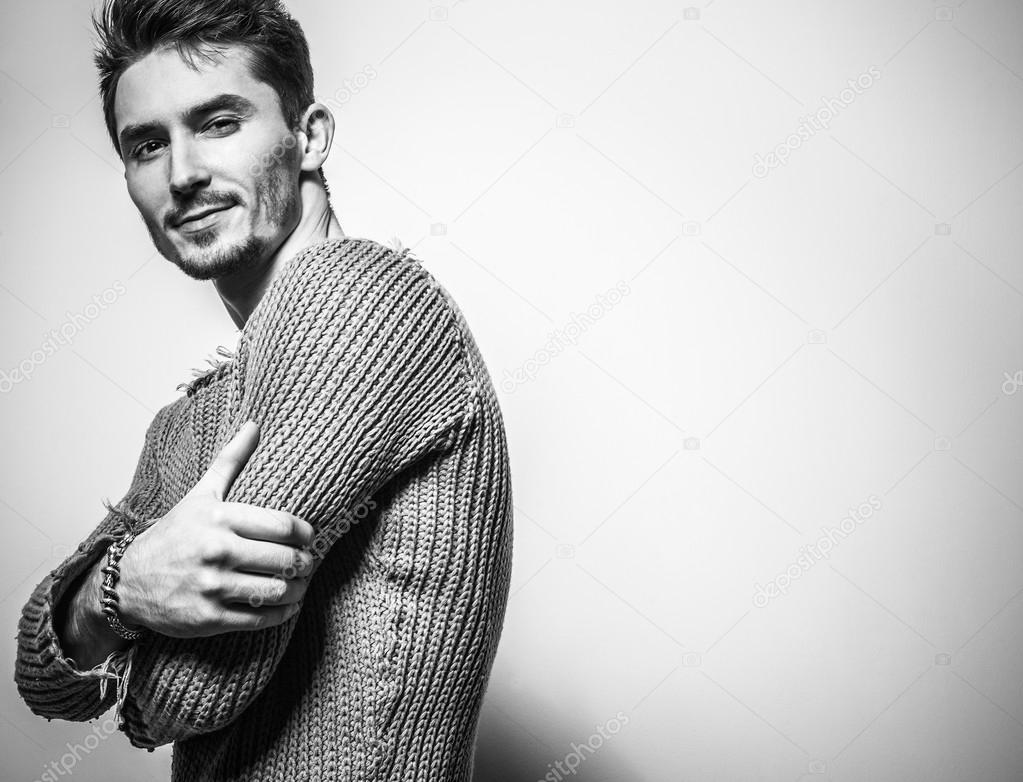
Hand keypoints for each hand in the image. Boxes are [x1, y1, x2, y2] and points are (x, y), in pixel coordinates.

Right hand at [117, 421, 317, 637]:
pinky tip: (288, 605)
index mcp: (220, 518)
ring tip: (301, 583)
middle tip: (309, 562)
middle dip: (305, 563)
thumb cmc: (173, 534)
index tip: (310, 538)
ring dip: (298, 589)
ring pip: (277, 590)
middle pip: (286, 559)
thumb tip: (255, 424)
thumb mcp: (200, 494)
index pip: (284, 526)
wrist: (128, 581)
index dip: (306, 534)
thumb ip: (230, 460)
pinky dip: (282, 612)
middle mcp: (217, 551)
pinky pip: (260, 618)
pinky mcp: (209, 618)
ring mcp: (212, 587)